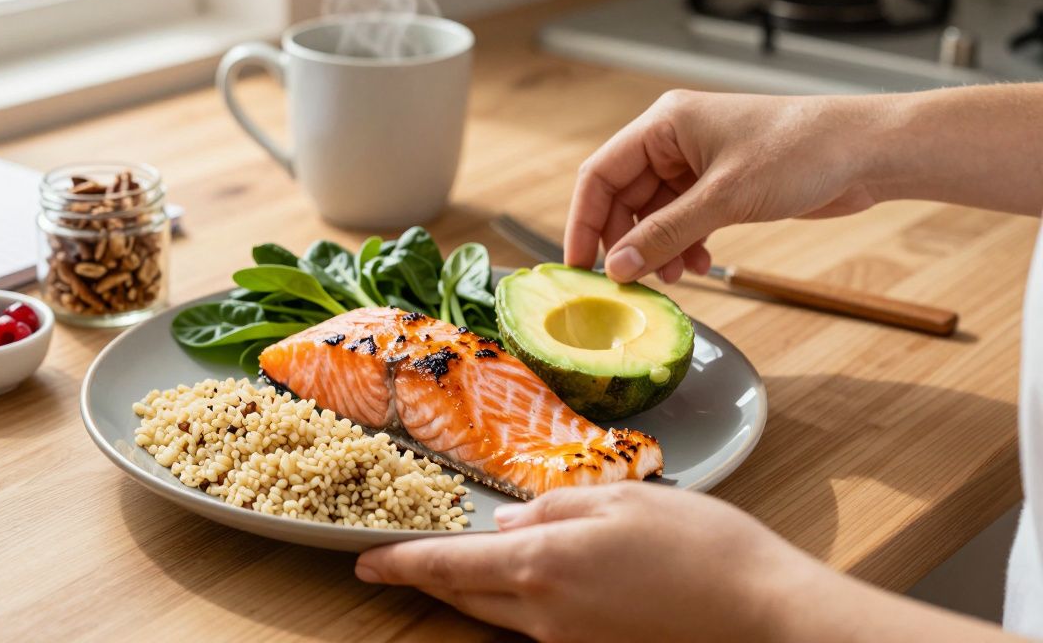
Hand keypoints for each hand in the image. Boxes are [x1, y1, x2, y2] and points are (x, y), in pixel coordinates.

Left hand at [355, 482, 811, 642]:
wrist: (764, 615)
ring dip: (467, 589)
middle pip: (464, 595)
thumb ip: (553, 508)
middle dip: (426, 578)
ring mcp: (567, 641)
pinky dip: (512, 601)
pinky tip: (523, 579)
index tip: (365, 562)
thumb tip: (509, 521)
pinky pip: (534, 626)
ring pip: (496, 612)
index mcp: (541, 565)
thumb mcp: (621, 500)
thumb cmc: (701, 546)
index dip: (401, 563)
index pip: (448, 566)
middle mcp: (543, 614)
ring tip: (446, 566)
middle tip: (393, 564)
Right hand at [565, 90, 885, 282]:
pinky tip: (700, 265)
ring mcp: (698, 164)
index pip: (599, 174)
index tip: (578, 265)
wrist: (868, 152)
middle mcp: (674, 141)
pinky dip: (684, 246)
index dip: (584, 221)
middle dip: (627, 242)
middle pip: (624, 198)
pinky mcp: (722, 186)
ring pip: (654, 215)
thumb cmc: (801, 151)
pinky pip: (683, 221)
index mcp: (664, 124)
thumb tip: (617, 266)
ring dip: (659, 249)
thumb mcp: (724, 197)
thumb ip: (665, 234)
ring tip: (675, 277)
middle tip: (631, 282)